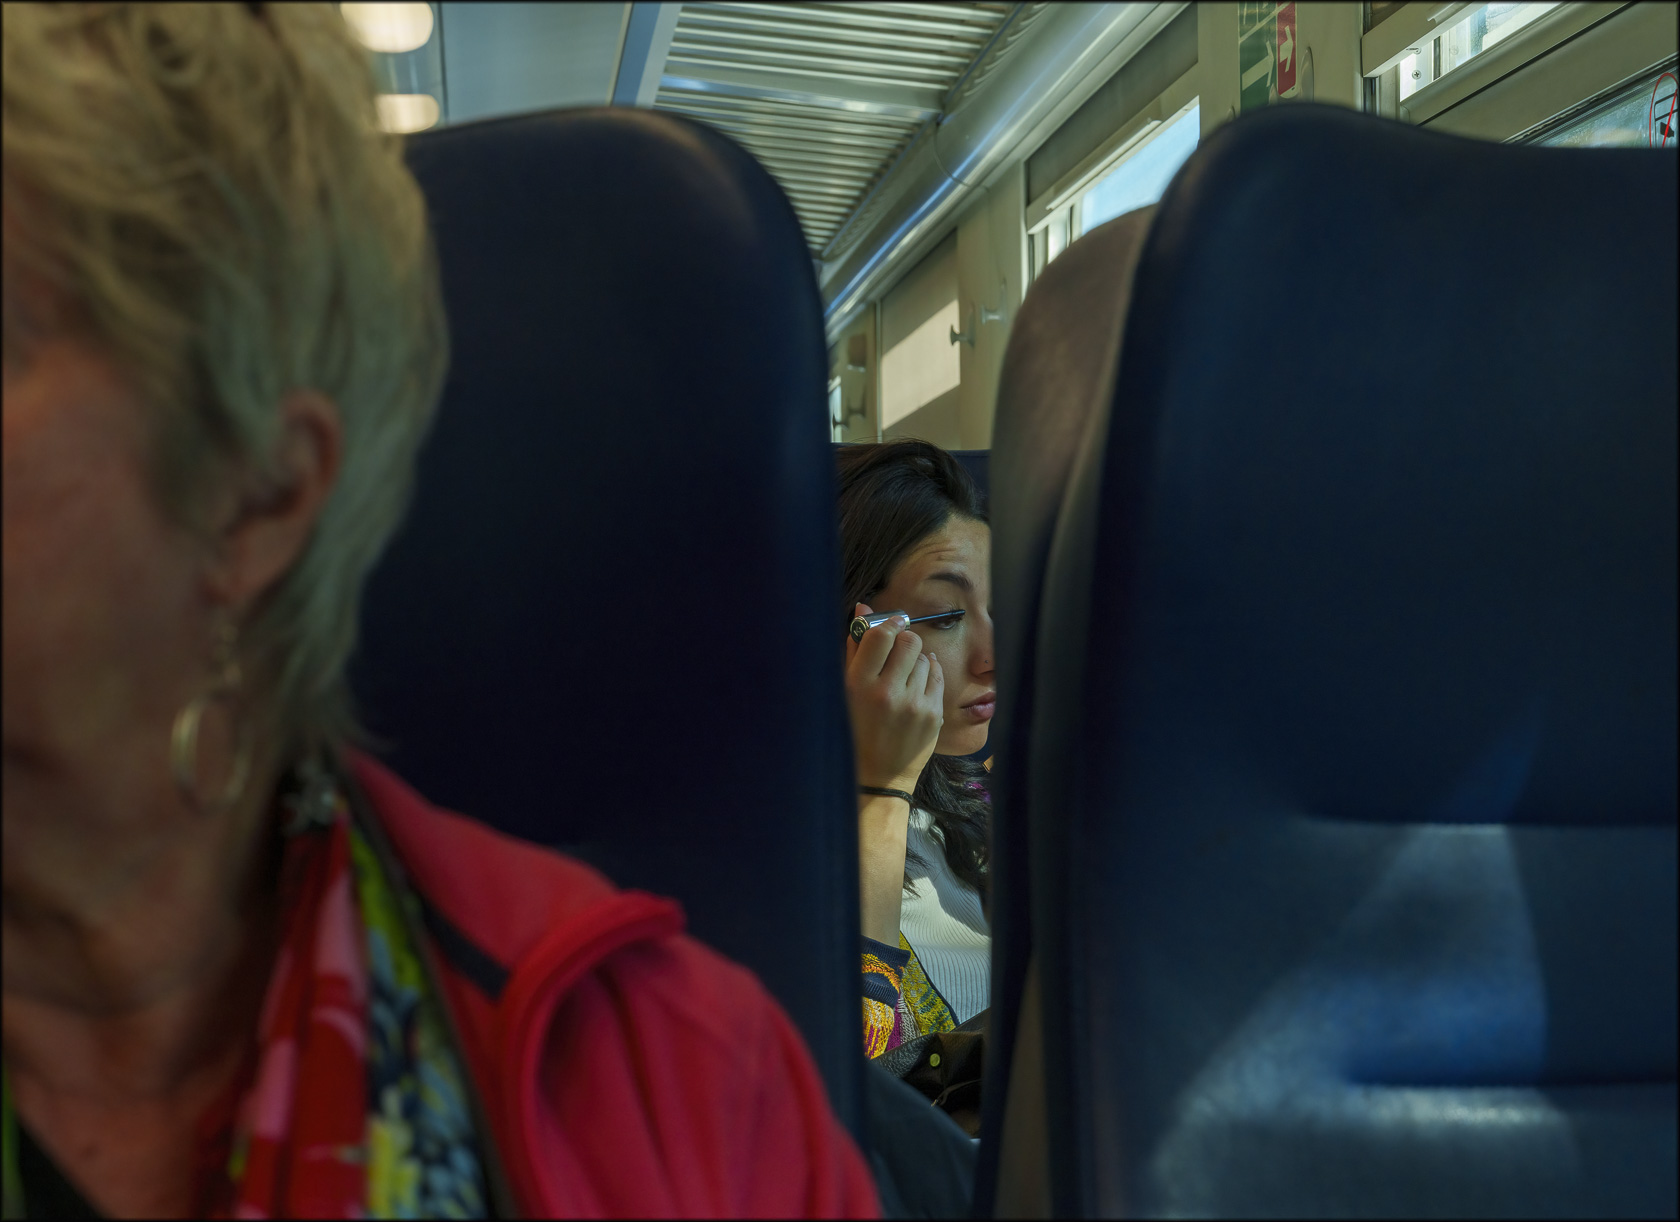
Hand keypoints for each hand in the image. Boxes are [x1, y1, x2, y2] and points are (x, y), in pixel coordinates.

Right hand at [845, 601, 943, 792]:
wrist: (877, 776)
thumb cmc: (854, 730)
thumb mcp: (844, 690)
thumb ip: (855, 648)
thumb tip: (864, 608)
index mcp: (858, 685)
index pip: (880, 635)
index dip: (887, 623)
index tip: (890, 624)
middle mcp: (887, 693)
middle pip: (908, 641)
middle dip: (904, 640)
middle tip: (897, 650)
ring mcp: (914, 705)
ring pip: (924, 658)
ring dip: (914, 661)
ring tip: (902, 678)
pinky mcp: (933, 715)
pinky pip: (936, 676)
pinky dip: (927, 674)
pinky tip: (916, 684)